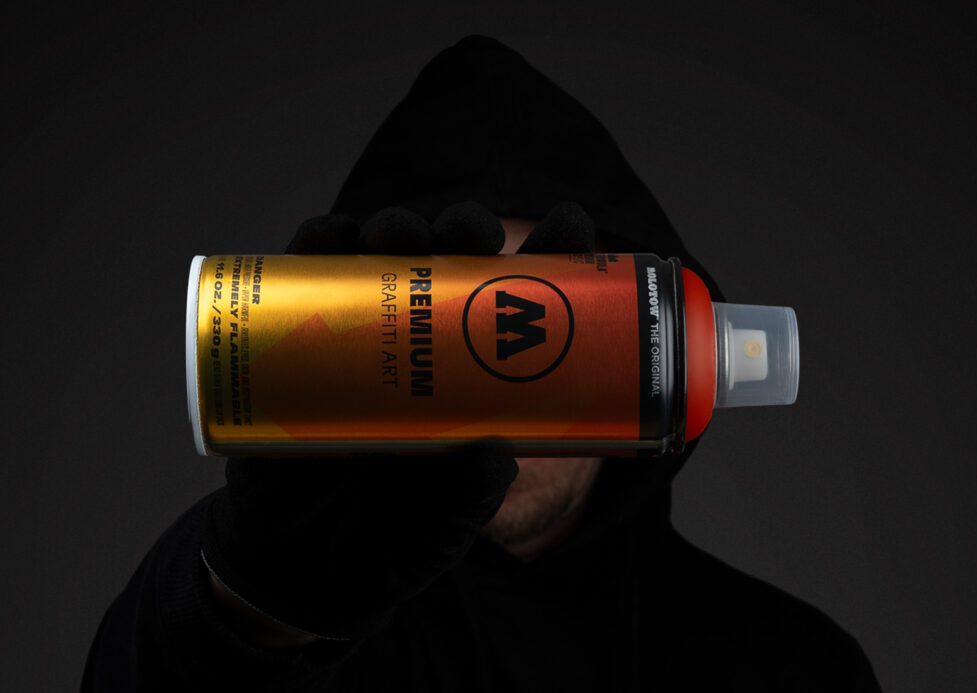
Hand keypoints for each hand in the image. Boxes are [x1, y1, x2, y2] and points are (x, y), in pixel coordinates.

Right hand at [200, 200, 595, 643]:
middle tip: (468, 234)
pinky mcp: (297, 348)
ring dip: (392, 228)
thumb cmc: (389, 542)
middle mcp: (422, 350)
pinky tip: (323, 239)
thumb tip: (495, 455)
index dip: (545, 258)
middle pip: (449, 265)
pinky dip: (312, 250)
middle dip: (464, 231)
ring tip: (395, 233)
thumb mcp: (441, 528)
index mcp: (472, 382)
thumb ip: (468, 497)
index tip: (567, 223)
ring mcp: (362, 342)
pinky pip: (303, 284)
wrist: (301, 571)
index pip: (517, 306)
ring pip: (381, 260)